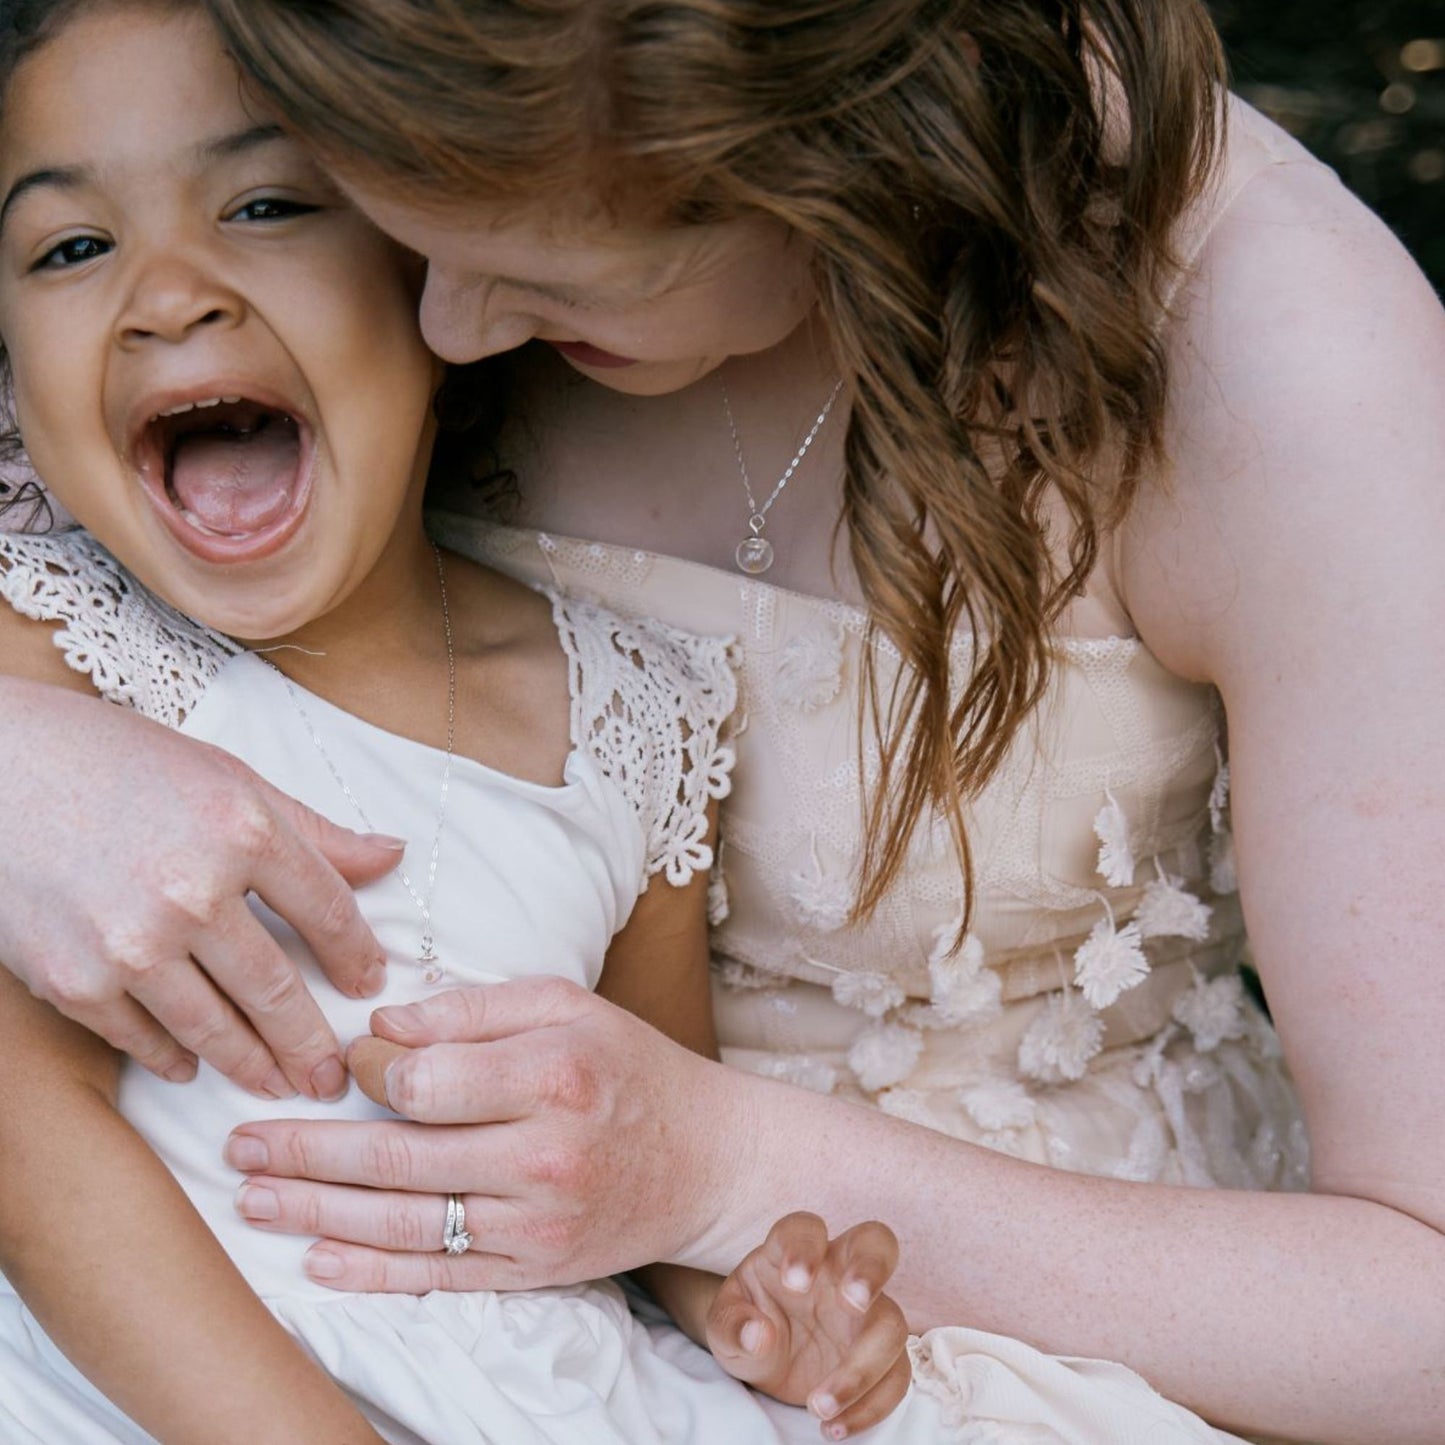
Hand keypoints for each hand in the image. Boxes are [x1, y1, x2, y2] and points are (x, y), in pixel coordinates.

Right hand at [0, 678, 398, 1097]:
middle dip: (313, 1043)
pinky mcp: (73, 980)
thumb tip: (391, 857)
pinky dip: (174, 1058)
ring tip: (280, 1084)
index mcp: (243, 830)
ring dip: (254, 1065)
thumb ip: (314, 831)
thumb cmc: (118, 763)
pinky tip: (194, 1065)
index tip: (369, 988)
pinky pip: (142, 1038)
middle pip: (276, 989)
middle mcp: (191, 892)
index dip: (356, 957)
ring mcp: (129, 943)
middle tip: (335, 1076)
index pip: (327, 911)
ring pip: (214, 1028)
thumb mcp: (230, 779)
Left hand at [227, 977, 745, 1289]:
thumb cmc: (631, 1067)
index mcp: (553, 1072)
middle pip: (399, 1160)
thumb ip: (472, 1009)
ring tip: (255, 1198)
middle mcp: (545, 1153)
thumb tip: (379, 1029)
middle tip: (239, 1146)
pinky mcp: (536, 1270)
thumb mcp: (567, 1005)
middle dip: (306, 1154)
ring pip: (406, 1224)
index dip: (370, 1072)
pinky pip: (440, 1277)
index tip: (344, 1062)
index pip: (426, 1081)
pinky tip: (318, 1259)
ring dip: (318, 1216)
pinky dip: (373, 1271)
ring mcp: (539, 1222)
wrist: (708, 1160)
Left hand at [706, 1213, 909, 1439]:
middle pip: (876, 1244)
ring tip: (818, 1406)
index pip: (805, 1229)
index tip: (794, 1282)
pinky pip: (896, 1375)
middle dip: (872, 1268)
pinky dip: (872, 1405)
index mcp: (794, 1250)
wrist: (762, 1354)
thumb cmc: (747, 1321)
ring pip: (892, 1323)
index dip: (804, 1248)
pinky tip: (835, 1426)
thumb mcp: (724, 1325)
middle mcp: (838, 1271)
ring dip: (862, 1369)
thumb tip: (759, 1334)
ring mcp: (864, 1312)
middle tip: (853, 1302)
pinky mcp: (879, 1353)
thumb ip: (733, 1324)